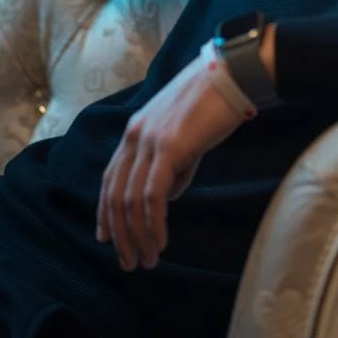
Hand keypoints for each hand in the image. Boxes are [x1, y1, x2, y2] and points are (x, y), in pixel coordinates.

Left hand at [96, 53, 246, 270]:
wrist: (231, 75)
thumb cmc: (213, 103)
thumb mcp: (184, 134)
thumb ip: (173, 165)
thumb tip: (168, 197)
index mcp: (134, 131)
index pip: (111, 179)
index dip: (105, 212)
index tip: (107, 239)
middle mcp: (134, 136)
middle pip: (115, 195)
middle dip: (120, 234)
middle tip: (130, 263)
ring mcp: (149, 141)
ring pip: (131, 201)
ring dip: (137, 236)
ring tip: (147, 260)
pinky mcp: (168, 148)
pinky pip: (153, 196)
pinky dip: (153, 224)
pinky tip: (160, 242)